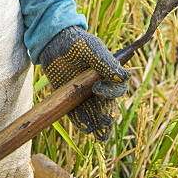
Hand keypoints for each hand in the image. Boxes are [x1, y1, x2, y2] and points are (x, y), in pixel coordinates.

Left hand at [38, 26, 128, 140]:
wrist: (55, 43)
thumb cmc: (78, 43)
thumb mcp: (93, 49)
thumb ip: (106, 62)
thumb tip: (122, 77)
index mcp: (109, 76)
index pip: (118, 90)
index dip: (111, 93)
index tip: (96, 88)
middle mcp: (100, 90)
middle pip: (110, 109)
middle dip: (108, 117)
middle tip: (104, 121)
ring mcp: (86, 98)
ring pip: (97, 118)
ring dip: (99, 127)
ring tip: (99, 134)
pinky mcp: (72, 102)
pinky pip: (79, 117)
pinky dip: (83, 123)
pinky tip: (85, 127)